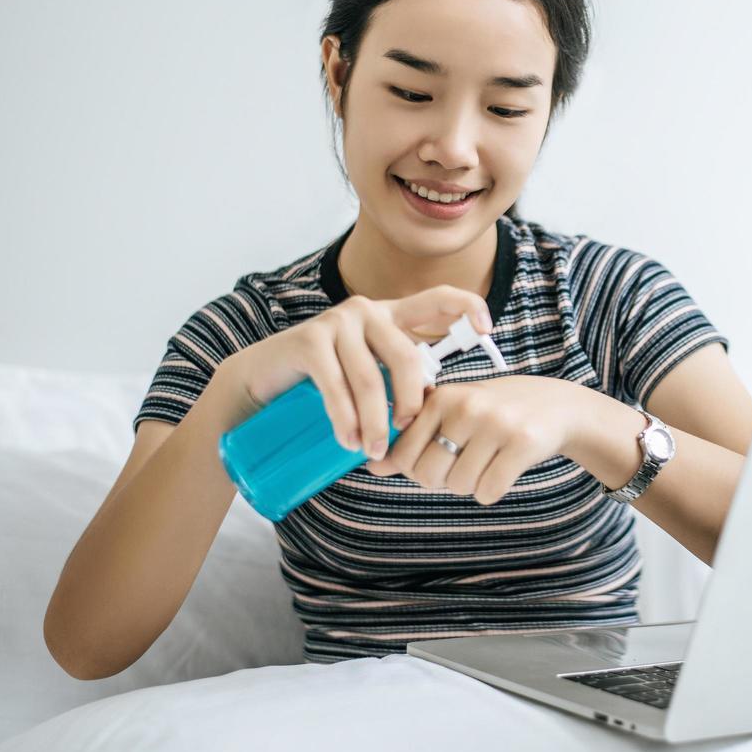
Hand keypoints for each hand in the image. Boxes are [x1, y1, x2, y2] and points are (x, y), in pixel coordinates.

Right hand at [215, 287, 493, 457]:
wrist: (263, 381)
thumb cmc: (326, 383)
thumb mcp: (371, 376)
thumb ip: (401, 382)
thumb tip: (439, 415)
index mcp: (392, 316)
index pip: (437, 299)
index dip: (467, 308)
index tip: (488, 331)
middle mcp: (368, 311)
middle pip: (406, 357)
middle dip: (410, 402)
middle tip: (405, 434)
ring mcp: (337, 323)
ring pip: (370, 379)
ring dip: (375, 422)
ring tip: (372, 452)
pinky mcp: (309, 340)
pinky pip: (336, 384)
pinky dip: (345, 418)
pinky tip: (349, 441)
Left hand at [363, 375, 587, 505]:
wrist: (556, 405)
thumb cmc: (494, 411)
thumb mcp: (451, 413)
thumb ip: (412, 439)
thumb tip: (372, 466)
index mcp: (441, 397)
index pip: (402, 455)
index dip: (415, 468)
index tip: (436, 459)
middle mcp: (466, 406)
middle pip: (427, 475)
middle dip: (442, 480)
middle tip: (465, 462)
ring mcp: (496, 424)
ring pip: (459, 486)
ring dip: (471, 484)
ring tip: (488, 460)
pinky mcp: (523, 443)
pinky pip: (488, 492)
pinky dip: (493, 490)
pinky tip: (504, 467)